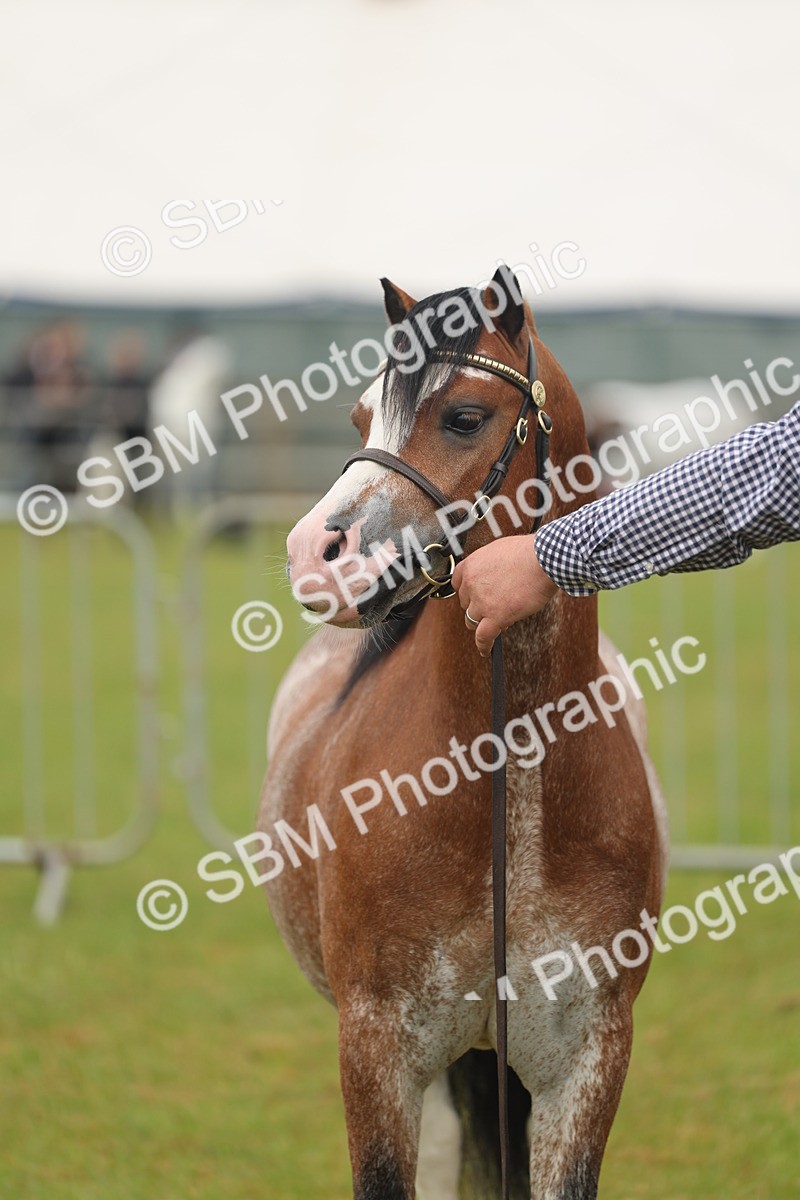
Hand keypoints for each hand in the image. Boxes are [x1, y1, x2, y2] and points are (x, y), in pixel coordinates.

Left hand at [452, 533, 557, 656]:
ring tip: (493, 624)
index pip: (458, 584)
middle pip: (465, 604)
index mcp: (470, 566)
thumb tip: (492, 579)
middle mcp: (471, 584)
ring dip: (481, 623)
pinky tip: (485, 650)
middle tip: (492, 606)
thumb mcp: (498, 551)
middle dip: (477, 606)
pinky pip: (483, 636)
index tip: (473, 597)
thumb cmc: (528, 553)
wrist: (543, 559)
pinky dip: (483, 645)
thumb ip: (488, 566)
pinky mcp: (496, 617)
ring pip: (472, 620)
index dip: (467, 592)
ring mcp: (482, 602)